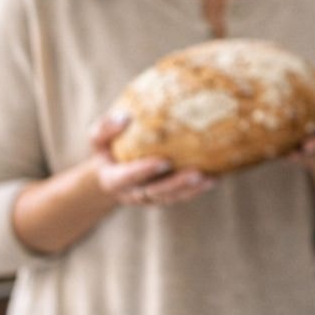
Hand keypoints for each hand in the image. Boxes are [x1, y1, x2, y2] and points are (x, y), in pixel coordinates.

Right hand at [89, 111, 214, 206]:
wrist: (111, 171)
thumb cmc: (107, 148)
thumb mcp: (98, 137)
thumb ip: (105, 128)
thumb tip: (124, 116)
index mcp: (113, 180)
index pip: (127, 178)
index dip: (144, 171)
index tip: (162, 161)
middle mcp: (132, 193)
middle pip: (155, 193)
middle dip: (176, 185)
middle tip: (196, 174)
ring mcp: (150, 198)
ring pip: (171, 198)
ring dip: (191, 190)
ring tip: (210, 179)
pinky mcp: (165, 197)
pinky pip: (182, 195)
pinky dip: (198, 189)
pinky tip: (217, 176)